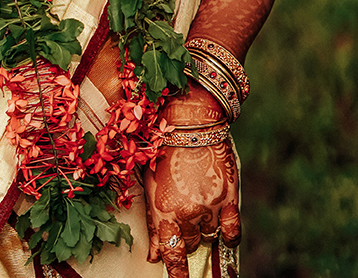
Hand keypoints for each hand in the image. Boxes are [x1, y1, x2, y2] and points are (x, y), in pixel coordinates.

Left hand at [145, 99, 239, 274]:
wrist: (189, 119)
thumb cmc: (162, 146)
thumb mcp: (150, 182)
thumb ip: (154, 222)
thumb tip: (154, 257)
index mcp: (163, 210)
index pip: (170, 255)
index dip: (175, 272)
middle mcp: (187, 214)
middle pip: (188, 243)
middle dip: (184, 235)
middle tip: (182, 213)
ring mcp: (210, 207)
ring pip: (208, 236)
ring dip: (202, 228)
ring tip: (196, 200)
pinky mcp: (229, 198)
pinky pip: (231, 231)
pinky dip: (227, 234)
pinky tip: (222, 228)